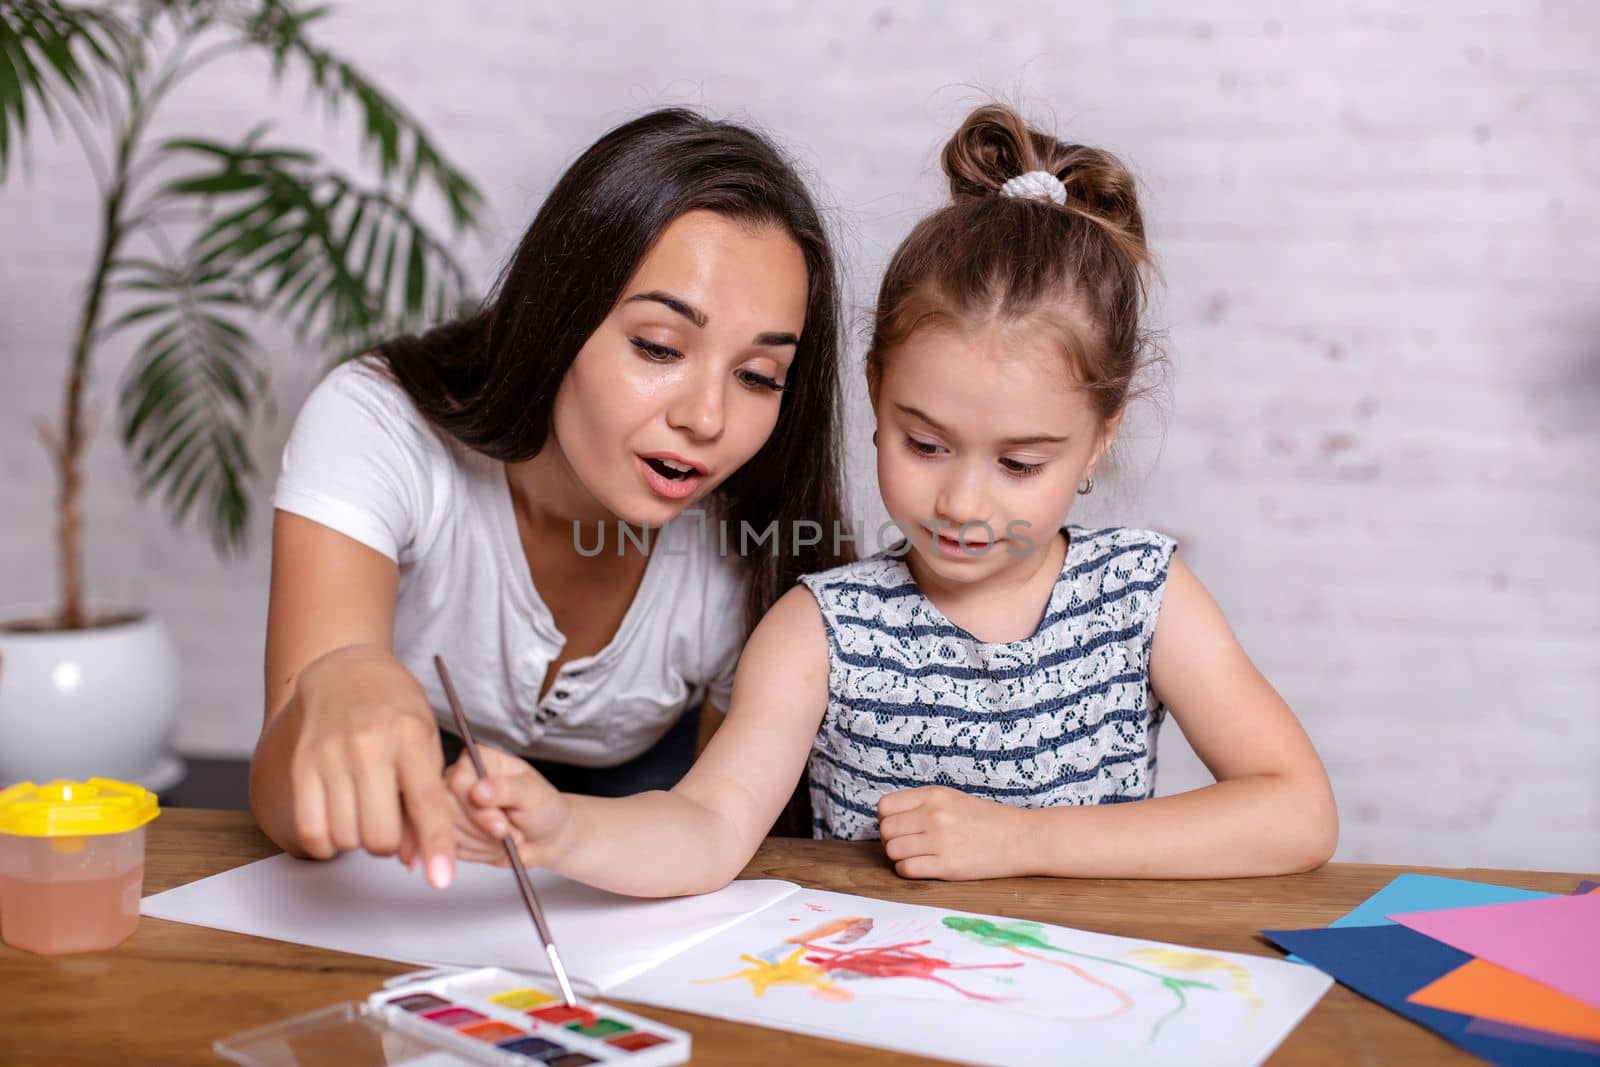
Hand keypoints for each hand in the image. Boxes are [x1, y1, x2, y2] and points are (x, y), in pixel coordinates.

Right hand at [285, 644, 456, 887]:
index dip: (436, 846)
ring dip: (359, 840)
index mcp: (410, 737)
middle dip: (390, 844)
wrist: (345, 671)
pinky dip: (328, 843)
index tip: (441, 879)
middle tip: (390, 822)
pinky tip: (339, 825)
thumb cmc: (395, 710)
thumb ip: (425, 800)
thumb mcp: (425, 743)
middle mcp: (369, 746)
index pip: (427, 803)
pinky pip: (312, 830)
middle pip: (380, 834)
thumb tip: (416, 860)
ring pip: (346, 838)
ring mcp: (330, 755)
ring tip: (364, 812)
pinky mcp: (301, 766)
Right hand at [442, 749, 574, 869]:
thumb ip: (507, 789)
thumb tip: (480, 790)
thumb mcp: (532, 795)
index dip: (476, 809)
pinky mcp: (452, 831)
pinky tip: (495, 844)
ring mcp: (454, 806)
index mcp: (479, 759)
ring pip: (450, 833)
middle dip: (483, 830)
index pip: (457, 782)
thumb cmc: (543, 808)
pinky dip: (479, 853)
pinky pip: (454, 849)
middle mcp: (462, 780)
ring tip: (506, 834)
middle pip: (448, 811)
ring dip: (483, 843)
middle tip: (508, 830)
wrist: (546, 836)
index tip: (501, 824)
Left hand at [877, 786, 1023, 879]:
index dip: (886, 820)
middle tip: (907, 845)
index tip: (898, 828)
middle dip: (891, 840)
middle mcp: (934, 815)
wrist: (1022, 838)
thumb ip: (921, 805)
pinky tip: (923, 868)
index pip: (885, 807)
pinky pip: (907, 870)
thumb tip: (888, 819)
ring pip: (893, 851)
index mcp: (934, 795)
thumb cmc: (986, 820)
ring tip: (917, 857)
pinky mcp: (948, 866)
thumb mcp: (952, 799)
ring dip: (899, 857)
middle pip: (886, 831)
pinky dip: (908, 871)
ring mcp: (941, 840)